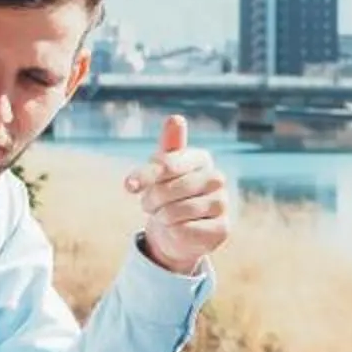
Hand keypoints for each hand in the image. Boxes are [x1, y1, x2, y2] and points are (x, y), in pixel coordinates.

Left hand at [127, 115, 231, 275]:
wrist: (178, 229)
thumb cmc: (167, 193)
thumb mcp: (161, 170)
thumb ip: (167, 146)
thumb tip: (176, 118)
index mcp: (201, 158)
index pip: (167, 163)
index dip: (145, 176)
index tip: (128, 186)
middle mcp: (217, 179)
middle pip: (167, 190)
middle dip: (151, 201)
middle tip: (150, 205)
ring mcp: (222, 204)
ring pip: (174, 213)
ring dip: (161, 218)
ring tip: (165, 216)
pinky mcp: (222, 229)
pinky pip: (184, 231)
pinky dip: (174, 233)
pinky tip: (179, 230)